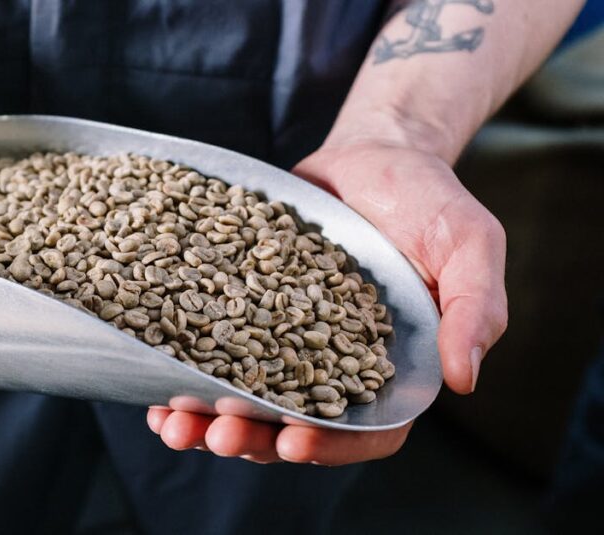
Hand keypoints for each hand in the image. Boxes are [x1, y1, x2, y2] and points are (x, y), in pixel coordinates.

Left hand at [147, 141, 506, 464]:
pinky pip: (212, 348)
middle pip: (291, 424)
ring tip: (172, 422)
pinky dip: (182, 368)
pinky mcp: (246, 308)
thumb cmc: (429, 199)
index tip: (293, 441)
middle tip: (217, 433)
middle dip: (251, 437)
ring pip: (243, 397)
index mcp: (391, 368)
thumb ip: (473, 307)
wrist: (372, 153)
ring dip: (206, 417)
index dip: (331, 445)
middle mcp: (332, 365)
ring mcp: (283, 339)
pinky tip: (152, 377)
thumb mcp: (468, 243)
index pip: (366, 431)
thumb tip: (464, 379)